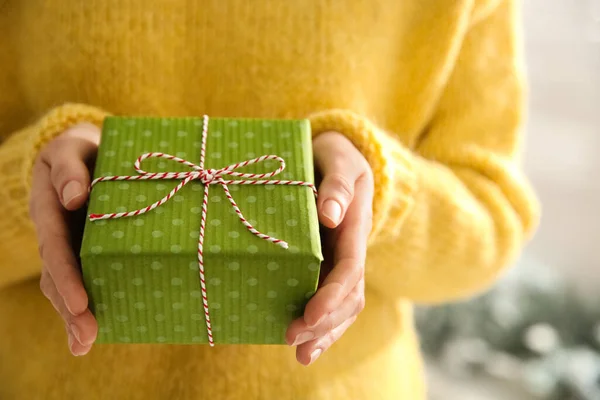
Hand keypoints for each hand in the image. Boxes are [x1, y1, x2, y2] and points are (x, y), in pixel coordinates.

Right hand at [29, 123, 100, 355]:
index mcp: (50, 210)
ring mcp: (69, 244)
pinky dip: (84, 307)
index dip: (66, 276)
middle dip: (70, 308)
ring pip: (64, 284)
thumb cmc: (82, 150)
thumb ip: (70, 168)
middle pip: (56, 275)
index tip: (82, 302)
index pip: (55, 247)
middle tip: (86, 337)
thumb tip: (75, 196)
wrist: (87, 151)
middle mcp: (56, 233)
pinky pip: (82, 279)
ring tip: (85, 344)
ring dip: (74, 316)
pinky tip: (91, 335)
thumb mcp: (72, 148)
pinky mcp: (85, 250)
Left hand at [285, 131, 373, 365]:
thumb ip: (338, 185)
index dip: (331, 295)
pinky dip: (322, 324)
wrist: (340, 157)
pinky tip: (305, 343)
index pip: (349, 269)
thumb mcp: (339, 159)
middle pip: (348, 296)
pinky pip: (331, 298)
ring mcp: (342, 258)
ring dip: (325, 333)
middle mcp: (352, 248)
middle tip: (292, 339)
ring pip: (343, 305)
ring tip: (301, 355)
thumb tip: (330, 215)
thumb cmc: (336, 155)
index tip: (309, 316)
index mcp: (355, 226)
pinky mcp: (329, 263)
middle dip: (324, 323)